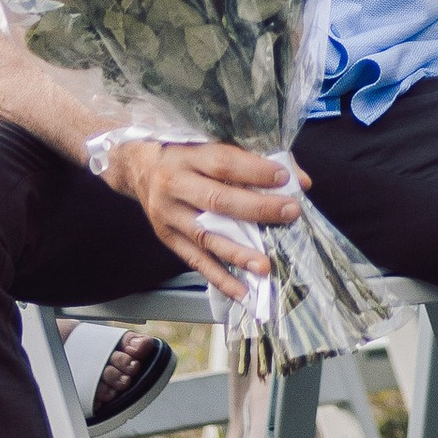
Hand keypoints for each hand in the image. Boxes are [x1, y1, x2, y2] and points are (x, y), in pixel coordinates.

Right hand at [103, 137, 303, 297]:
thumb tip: (300, 181)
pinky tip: (242, 292)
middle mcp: (174, 185)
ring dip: (238, 253)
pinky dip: (219, 278)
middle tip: (289, 213)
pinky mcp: (167, 237)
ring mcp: (168, 215)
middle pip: (217, 200)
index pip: (223, 163)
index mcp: (187, 155)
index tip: (285, 179)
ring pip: (205, 236)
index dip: (254, 171)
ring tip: (265, 266)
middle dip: (257, 209)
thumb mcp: (211, 145)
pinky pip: (195, 261)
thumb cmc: (184, 153)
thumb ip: (254, 159)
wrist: (137, 167)